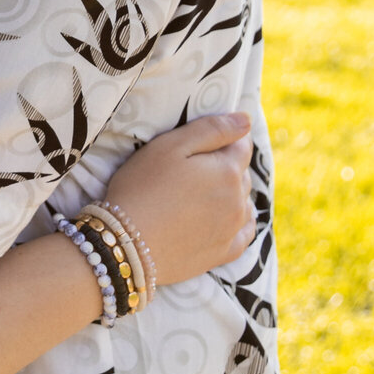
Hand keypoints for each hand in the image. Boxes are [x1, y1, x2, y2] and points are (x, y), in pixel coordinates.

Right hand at [105, 113, 255, 286]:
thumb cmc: (142, 188)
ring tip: (201, 192)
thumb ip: (212, 129)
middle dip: (225, 165)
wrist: (126, 244)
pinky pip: (245, 233)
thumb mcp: (170, 146)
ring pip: (244, 201)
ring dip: (230, 192)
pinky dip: (240, 222)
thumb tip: (246, 120)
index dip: (225, 137)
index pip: (241, 144)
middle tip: (193, 167)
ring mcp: (233, 229)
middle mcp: (238, 200)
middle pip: (242, 173)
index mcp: (228, 171)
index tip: (203, 141)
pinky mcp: (223, 253)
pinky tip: (225, 218)